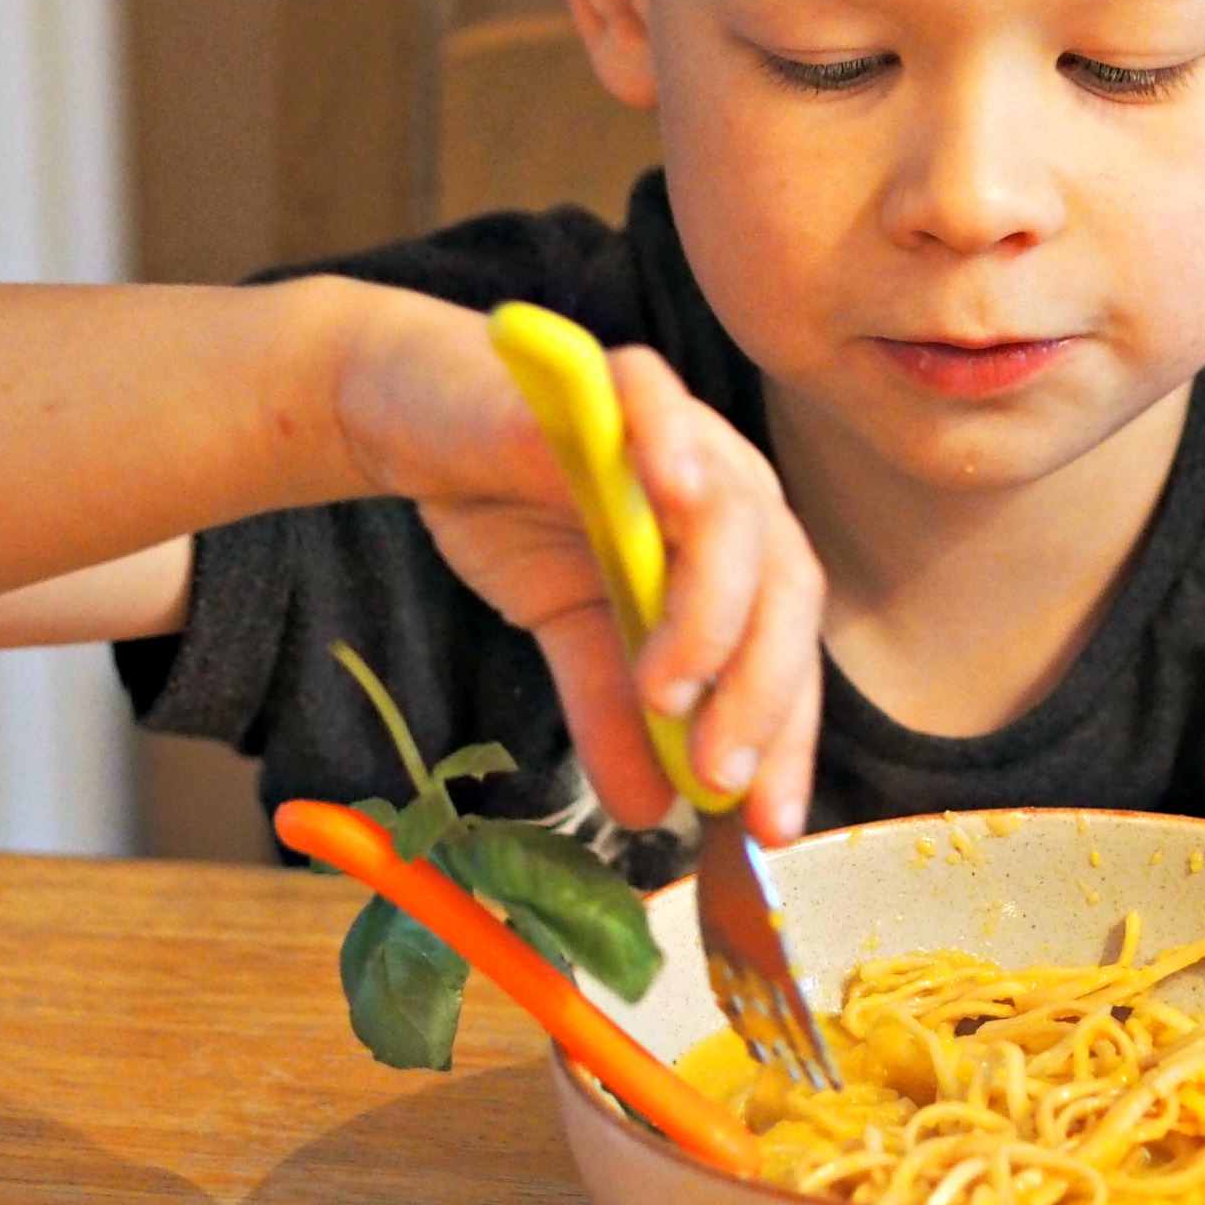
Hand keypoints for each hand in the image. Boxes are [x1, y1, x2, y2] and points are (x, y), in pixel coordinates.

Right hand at [329, 283, 824, 841]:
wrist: (417, 420)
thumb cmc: (513, 510)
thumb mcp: (568, 629)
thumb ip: (610, 709)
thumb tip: (649, 814)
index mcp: (733, 549)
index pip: (785, 645)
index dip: (787, 734)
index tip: (770, 824)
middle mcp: (728, 486)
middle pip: (786, 587)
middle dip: (762, 693)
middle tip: (718, 778)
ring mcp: (680, 429)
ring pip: (738, 514)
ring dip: (714, 614)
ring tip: (667, 694)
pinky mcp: (615, 380)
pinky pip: (660, 404)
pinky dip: (678, 446)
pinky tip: (674, 497)